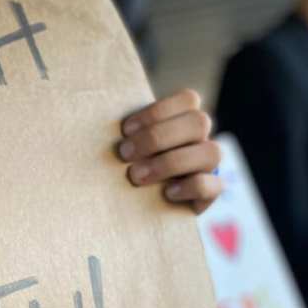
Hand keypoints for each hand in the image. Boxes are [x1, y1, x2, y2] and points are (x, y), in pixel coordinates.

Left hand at [118, 89, 222, 213]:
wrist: (137, 208)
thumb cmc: (126, 166)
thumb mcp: (126, 146)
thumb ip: (125, 134)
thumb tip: (94, 121)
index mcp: (183, 120)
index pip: (189, 99)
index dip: (157, 112)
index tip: (125, 130)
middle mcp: (201, 139)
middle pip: (199, 123)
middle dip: (157, 137)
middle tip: (124, 154)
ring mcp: (209, 166)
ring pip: (211, 152)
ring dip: (170, 162)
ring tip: (136, 176)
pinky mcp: (210, 194)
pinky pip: (213, 186)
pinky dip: (190, 186)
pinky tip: (166, 193)